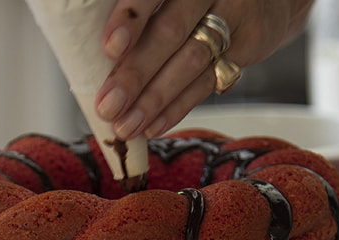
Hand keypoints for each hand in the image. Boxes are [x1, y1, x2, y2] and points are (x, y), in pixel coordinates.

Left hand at [95, 0, 313, 139]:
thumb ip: (141, 14)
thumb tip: (91, 56)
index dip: (131, 17)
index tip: (110, 48)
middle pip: (170, 32)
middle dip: (135, 74)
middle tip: (109, 105)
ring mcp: (233, 16)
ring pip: (190, 63)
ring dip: (154, 100)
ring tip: (126, 126)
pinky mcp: (247, 45)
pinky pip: (207, 83)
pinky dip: (177, 108)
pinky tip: (153, 126)